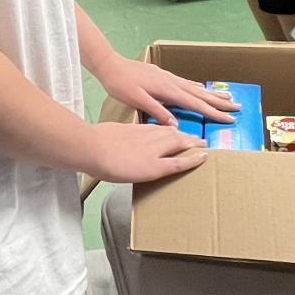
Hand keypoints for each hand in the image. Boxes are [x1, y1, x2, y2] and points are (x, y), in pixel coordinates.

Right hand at [86, 122, 205, 182]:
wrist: (93, 148)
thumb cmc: (92, 142)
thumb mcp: (106, 134)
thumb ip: (114, 137)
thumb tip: (110, 140)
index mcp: (135, 130)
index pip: (157, 129)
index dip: (168, 130)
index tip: (175, 131)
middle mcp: (148, 137)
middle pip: (171, 134)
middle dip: (185, 136)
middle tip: (197, 137)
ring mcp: (153, 151)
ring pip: (178, 144)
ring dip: (192, 143)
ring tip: (202, 144)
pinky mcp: (155, 166)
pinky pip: (178, 162)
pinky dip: (192, 159)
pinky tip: (203, 157)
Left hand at [98, 54, 238, 126]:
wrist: (110, 65)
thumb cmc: (121, 84)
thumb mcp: (137, 100)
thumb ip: (157, 111)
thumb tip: (175, 126)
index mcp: (168, 90)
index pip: (196, 104)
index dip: (213, 113)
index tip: (230, 119)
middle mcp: (171, 82)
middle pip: (201, 94)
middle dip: (220, 102)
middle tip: (238, 107)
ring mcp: (168, 77)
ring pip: (195, 87)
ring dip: (212, 93)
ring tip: (227, 97)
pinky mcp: (162, 75)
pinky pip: (186, 83)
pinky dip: (197, 88)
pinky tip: (199, 88)